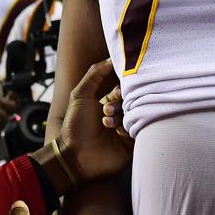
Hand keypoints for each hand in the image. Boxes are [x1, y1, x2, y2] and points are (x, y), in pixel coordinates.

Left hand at [58, 59, 132, 182]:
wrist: (74, 155)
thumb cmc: (75, 125)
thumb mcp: (80, 95)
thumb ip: (94, 74)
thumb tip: (111, 58)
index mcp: (110, 103)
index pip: (124, 89)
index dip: (121, 89)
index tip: (114, 94)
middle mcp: (120, 115)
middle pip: (132, 101)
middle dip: (121, 104)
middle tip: (108, 110)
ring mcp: (127, 130)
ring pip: (137, 115)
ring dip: (122, 117)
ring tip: (107, 124)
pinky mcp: (132, 145)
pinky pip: (140, 131)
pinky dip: (129, 129)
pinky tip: (118, 133)